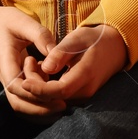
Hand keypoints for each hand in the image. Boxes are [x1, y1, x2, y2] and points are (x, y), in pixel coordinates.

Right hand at [0, 3, 62, 116]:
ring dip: (39, 108)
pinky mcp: (15, 81)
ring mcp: (10, 80)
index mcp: (5, 62)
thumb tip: (56, 52)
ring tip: (61, 105)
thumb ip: (39, 36)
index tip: (54, 92)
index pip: (15, 86)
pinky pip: (24, 98)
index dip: (33, 93)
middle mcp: (5, 76)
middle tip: (63, 105)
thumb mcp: (22, 22)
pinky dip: (38, 102)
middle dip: (39, 108)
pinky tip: (54, 94)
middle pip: (17, 102)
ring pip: (20, 103)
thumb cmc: (4, 22)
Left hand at [14, 24, 128, 106]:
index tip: (23, 82)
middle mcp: (85, 91)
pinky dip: (46, 87)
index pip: (59, 91)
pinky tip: (43, 71)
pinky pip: (58, 97)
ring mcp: (83, 96)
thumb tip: (45, 68)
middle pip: (53, 98)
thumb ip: (60, 53)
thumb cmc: (94, 40)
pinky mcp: (79, 96)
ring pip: (54, 100)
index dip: (39, 89)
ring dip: (39, 86)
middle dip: (35, 85)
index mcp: (86, 75)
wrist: (114, 47)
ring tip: (35, 63)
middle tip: (29, 61)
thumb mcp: (77, 39)